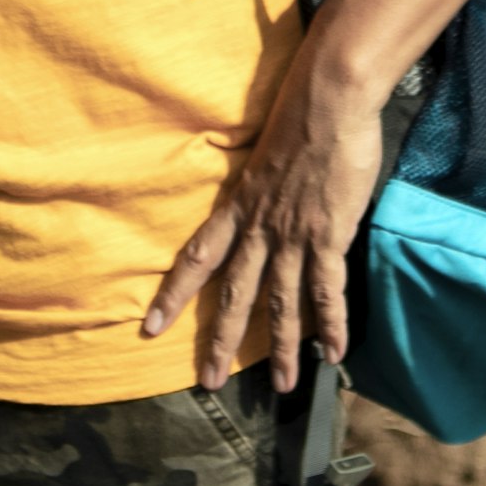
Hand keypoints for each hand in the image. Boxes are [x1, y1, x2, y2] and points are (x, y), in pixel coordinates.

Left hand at [143, 29, 386, 392]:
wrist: (327, 100)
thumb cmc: (298, 114)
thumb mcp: (262, 153)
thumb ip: (259, 185)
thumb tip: (262, 198)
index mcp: (238, 205)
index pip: (196, 257)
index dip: (174, 294)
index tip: (152, 325)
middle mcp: (259, 228)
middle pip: (235, 295)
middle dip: (221, 341)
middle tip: (210, 381)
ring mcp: (293, 235)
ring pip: (282, 304)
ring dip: (282, 348)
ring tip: (281, 385)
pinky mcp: (328, 235)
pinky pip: (328, 290)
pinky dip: (331, 325)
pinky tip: (332, 354)